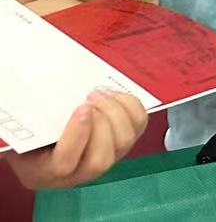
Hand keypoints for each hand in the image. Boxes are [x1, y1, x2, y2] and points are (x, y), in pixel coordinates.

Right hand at [7, 89, 146, 191]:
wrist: (45, 137)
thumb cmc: (32, 133)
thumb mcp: (24, 131)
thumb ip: (35, 123)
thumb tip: (51, 102)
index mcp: (45, 172)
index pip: (65, 164)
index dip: (77, 136)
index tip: (82, 109)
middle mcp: (78, 174)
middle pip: (100, 159)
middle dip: (101, 122)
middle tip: (90, 99)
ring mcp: (106, 160)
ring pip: (124, 142)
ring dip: (116, 111)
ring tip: (99, 94)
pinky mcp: (124, 143)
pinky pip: (138, 125)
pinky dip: (130, 106)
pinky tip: (113, 95)